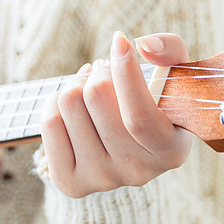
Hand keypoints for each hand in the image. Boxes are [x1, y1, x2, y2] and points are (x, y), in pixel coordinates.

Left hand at [40, 32, 191, 198]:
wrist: (125, 148)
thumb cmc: (154, 104)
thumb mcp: (175, 78)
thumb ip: (171, 52)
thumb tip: (142, 44)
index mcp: (170, 152)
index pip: (139, 116)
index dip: (126, 73)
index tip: (120, 41)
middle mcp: (137, 173)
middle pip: (95, 98)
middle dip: (98, 72)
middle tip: (103, 70)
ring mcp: (101, 180)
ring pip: (69, 104)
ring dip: (76, 84)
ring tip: (89, 87)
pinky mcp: (70, 182)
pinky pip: (49, 123)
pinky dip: (55, 101)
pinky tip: (71, 104)